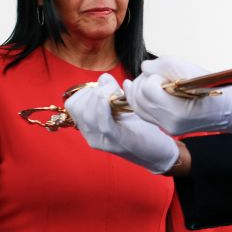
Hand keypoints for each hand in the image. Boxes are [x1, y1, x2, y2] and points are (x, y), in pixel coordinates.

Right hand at [64, 73, 178, 173]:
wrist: (158, 152)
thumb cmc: (141, 128)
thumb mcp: (122, 107)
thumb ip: (111, 92)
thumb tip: (104, 78)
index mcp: (89, 127)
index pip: (73, 104)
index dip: (86, 91)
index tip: (104, 87)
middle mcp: (91, 135)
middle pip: (77, 107)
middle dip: (93, 91)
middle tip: (112, 90)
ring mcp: (102, 141)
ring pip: (87, 114)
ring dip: (100, 96)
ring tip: (116, 94)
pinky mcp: (117, 143)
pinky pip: (103, 124)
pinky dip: (104, 107)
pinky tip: (111, 98)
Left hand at [123, 57, 231, 135]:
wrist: (226, 109)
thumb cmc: (210, 87)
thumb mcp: (189, 69)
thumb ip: (163, 64)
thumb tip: (144, 67)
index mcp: (177, 110)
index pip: (147, 89)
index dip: (153, 77)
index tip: (165, 75)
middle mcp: (169, 122)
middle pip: (138, 98)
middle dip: (142, 82)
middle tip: (155, 75)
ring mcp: (166, 127)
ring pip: (137, 107)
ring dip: (137, 90)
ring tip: (146, 79)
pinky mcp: (165, 128)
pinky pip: (143, 113)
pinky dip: (140, 100)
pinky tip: (136, 88)